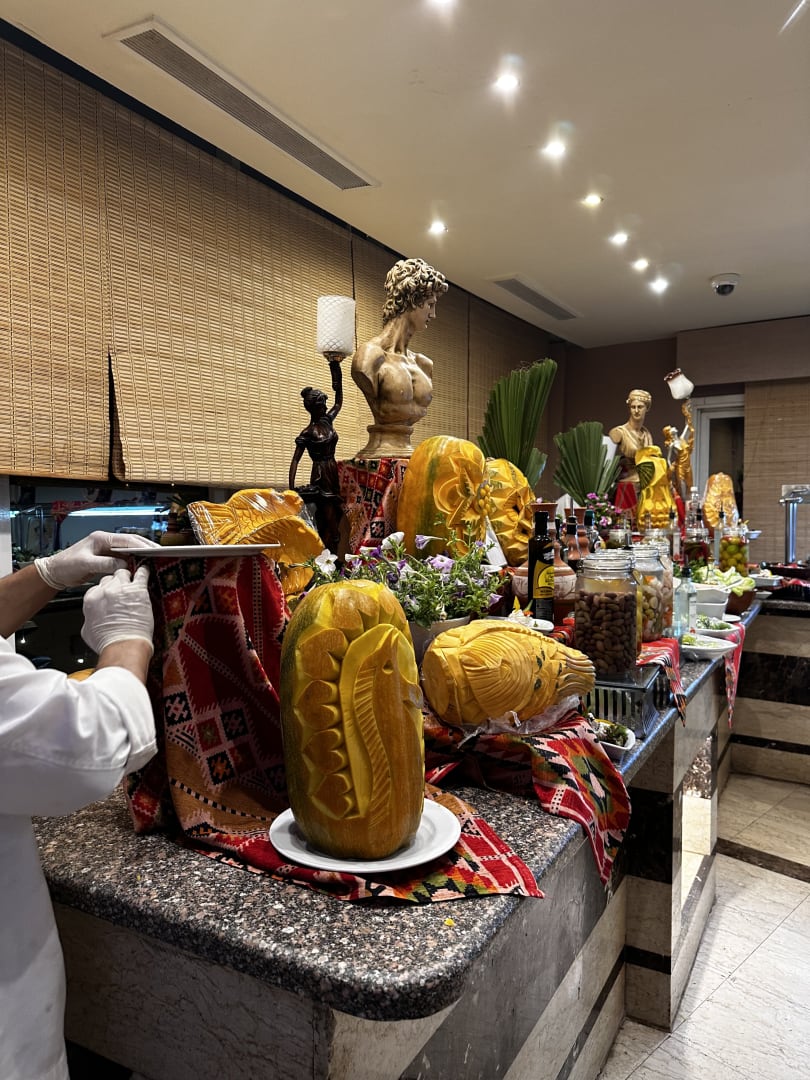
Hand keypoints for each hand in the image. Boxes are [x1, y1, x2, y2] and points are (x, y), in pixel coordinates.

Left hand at [34, 531, 158, 590]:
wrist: (55, 572)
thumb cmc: (67, 565)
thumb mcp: (86, 565)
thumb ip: (105, 564)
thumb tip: (124, 566)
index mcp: (101, 538)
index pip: (127, 539)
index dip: (142, 545)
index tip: (154, 550)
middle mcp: (106, 541)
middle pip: (131, 542)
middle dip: (146, 547)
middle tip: (161, 554)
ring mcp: (106, 549)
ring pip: (129, 550)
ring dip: (141, 554)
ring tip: (155, 560)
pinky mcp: (106, 558)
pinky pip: (123, 558)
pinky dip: (133, 561)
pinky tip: (141, 567)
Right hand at [81, 566, 154, 655]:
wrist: (123, 644)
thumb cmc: (107, 641)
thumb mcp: (87, 631)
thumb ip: (89, 619)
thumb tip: (91, 618)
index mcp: (92, 599)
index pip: (98, 587)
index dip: (105, 591)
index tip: (110, 595)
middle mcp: (105, 591)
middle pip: (110, 578)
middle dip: (116, 583)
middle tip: (122, 590)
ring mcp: (122, 588)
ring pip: (123, 573)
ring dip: (127, 576)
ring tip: (132, 580)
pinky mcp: (138, 590)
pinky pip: (142, 573)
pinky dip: (144, 572)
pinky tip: (145, 572)